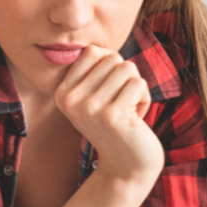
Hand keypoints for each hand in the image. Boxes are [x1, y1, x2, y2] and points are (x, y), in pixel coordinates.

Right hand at [54, 46, 163, 190]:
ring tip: (128, 111)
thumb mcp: (93, 97)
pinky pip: (138, 84)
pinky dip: (145, 99)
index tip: (108, 92)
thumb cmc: (115, 126)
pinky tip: (136, 120)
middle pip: (111, 57)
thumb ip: (94, 70)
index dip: (110, 66)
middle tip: (121, 104)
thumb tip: (95, 38)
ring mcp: (90, 108)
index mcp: (61, 93)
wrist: (125, 167)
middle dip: (125, 77)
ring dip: (136, 88)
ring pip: (127, 68)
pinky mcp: (112, 116)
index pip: (92, 52)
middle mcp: (70, 100)